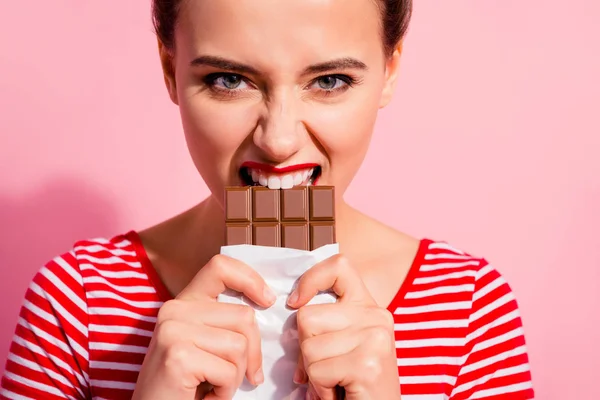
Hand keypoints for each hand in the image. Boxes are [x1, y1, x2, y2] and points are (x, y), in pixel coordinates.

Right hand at [132, 255, 276, 399]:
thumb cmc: (186, 384)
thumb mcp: (205, 343)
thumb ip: (225, 321)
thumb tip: (267, 300)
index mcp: (183, 302)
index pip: (220, 267)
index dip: (250, 279)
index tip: (267, 300)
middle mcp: (174, 310)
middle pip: (244, 317)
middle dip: (250, 353)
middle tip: (232, 376)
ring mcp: (173, 331)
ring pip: (239, 346)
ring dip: (235, 376)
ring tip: (212, 385)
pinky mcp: (177, 356)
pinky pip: (228, 372)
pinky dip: (225, 391)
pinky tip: (204, 396)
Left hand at [287, 254, 399, 399]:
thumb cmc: (355, 384)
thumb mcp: (343, 343)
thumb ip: (326, 320)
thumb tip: (291, 303)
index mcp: (369, 306)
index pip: (339, 266)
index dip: (310, 280)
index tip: (295, 302)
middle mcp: (377, 316)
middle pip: (307, 316)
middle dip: (305, 349)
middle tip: (326, 369)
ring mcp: (375, 338)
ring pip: (308, 347)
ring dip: (314, 374)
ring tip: (336, 382)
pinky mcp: (368, 364)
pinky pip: (317, 371)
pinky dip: (321, 390)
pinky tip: (340, 394)